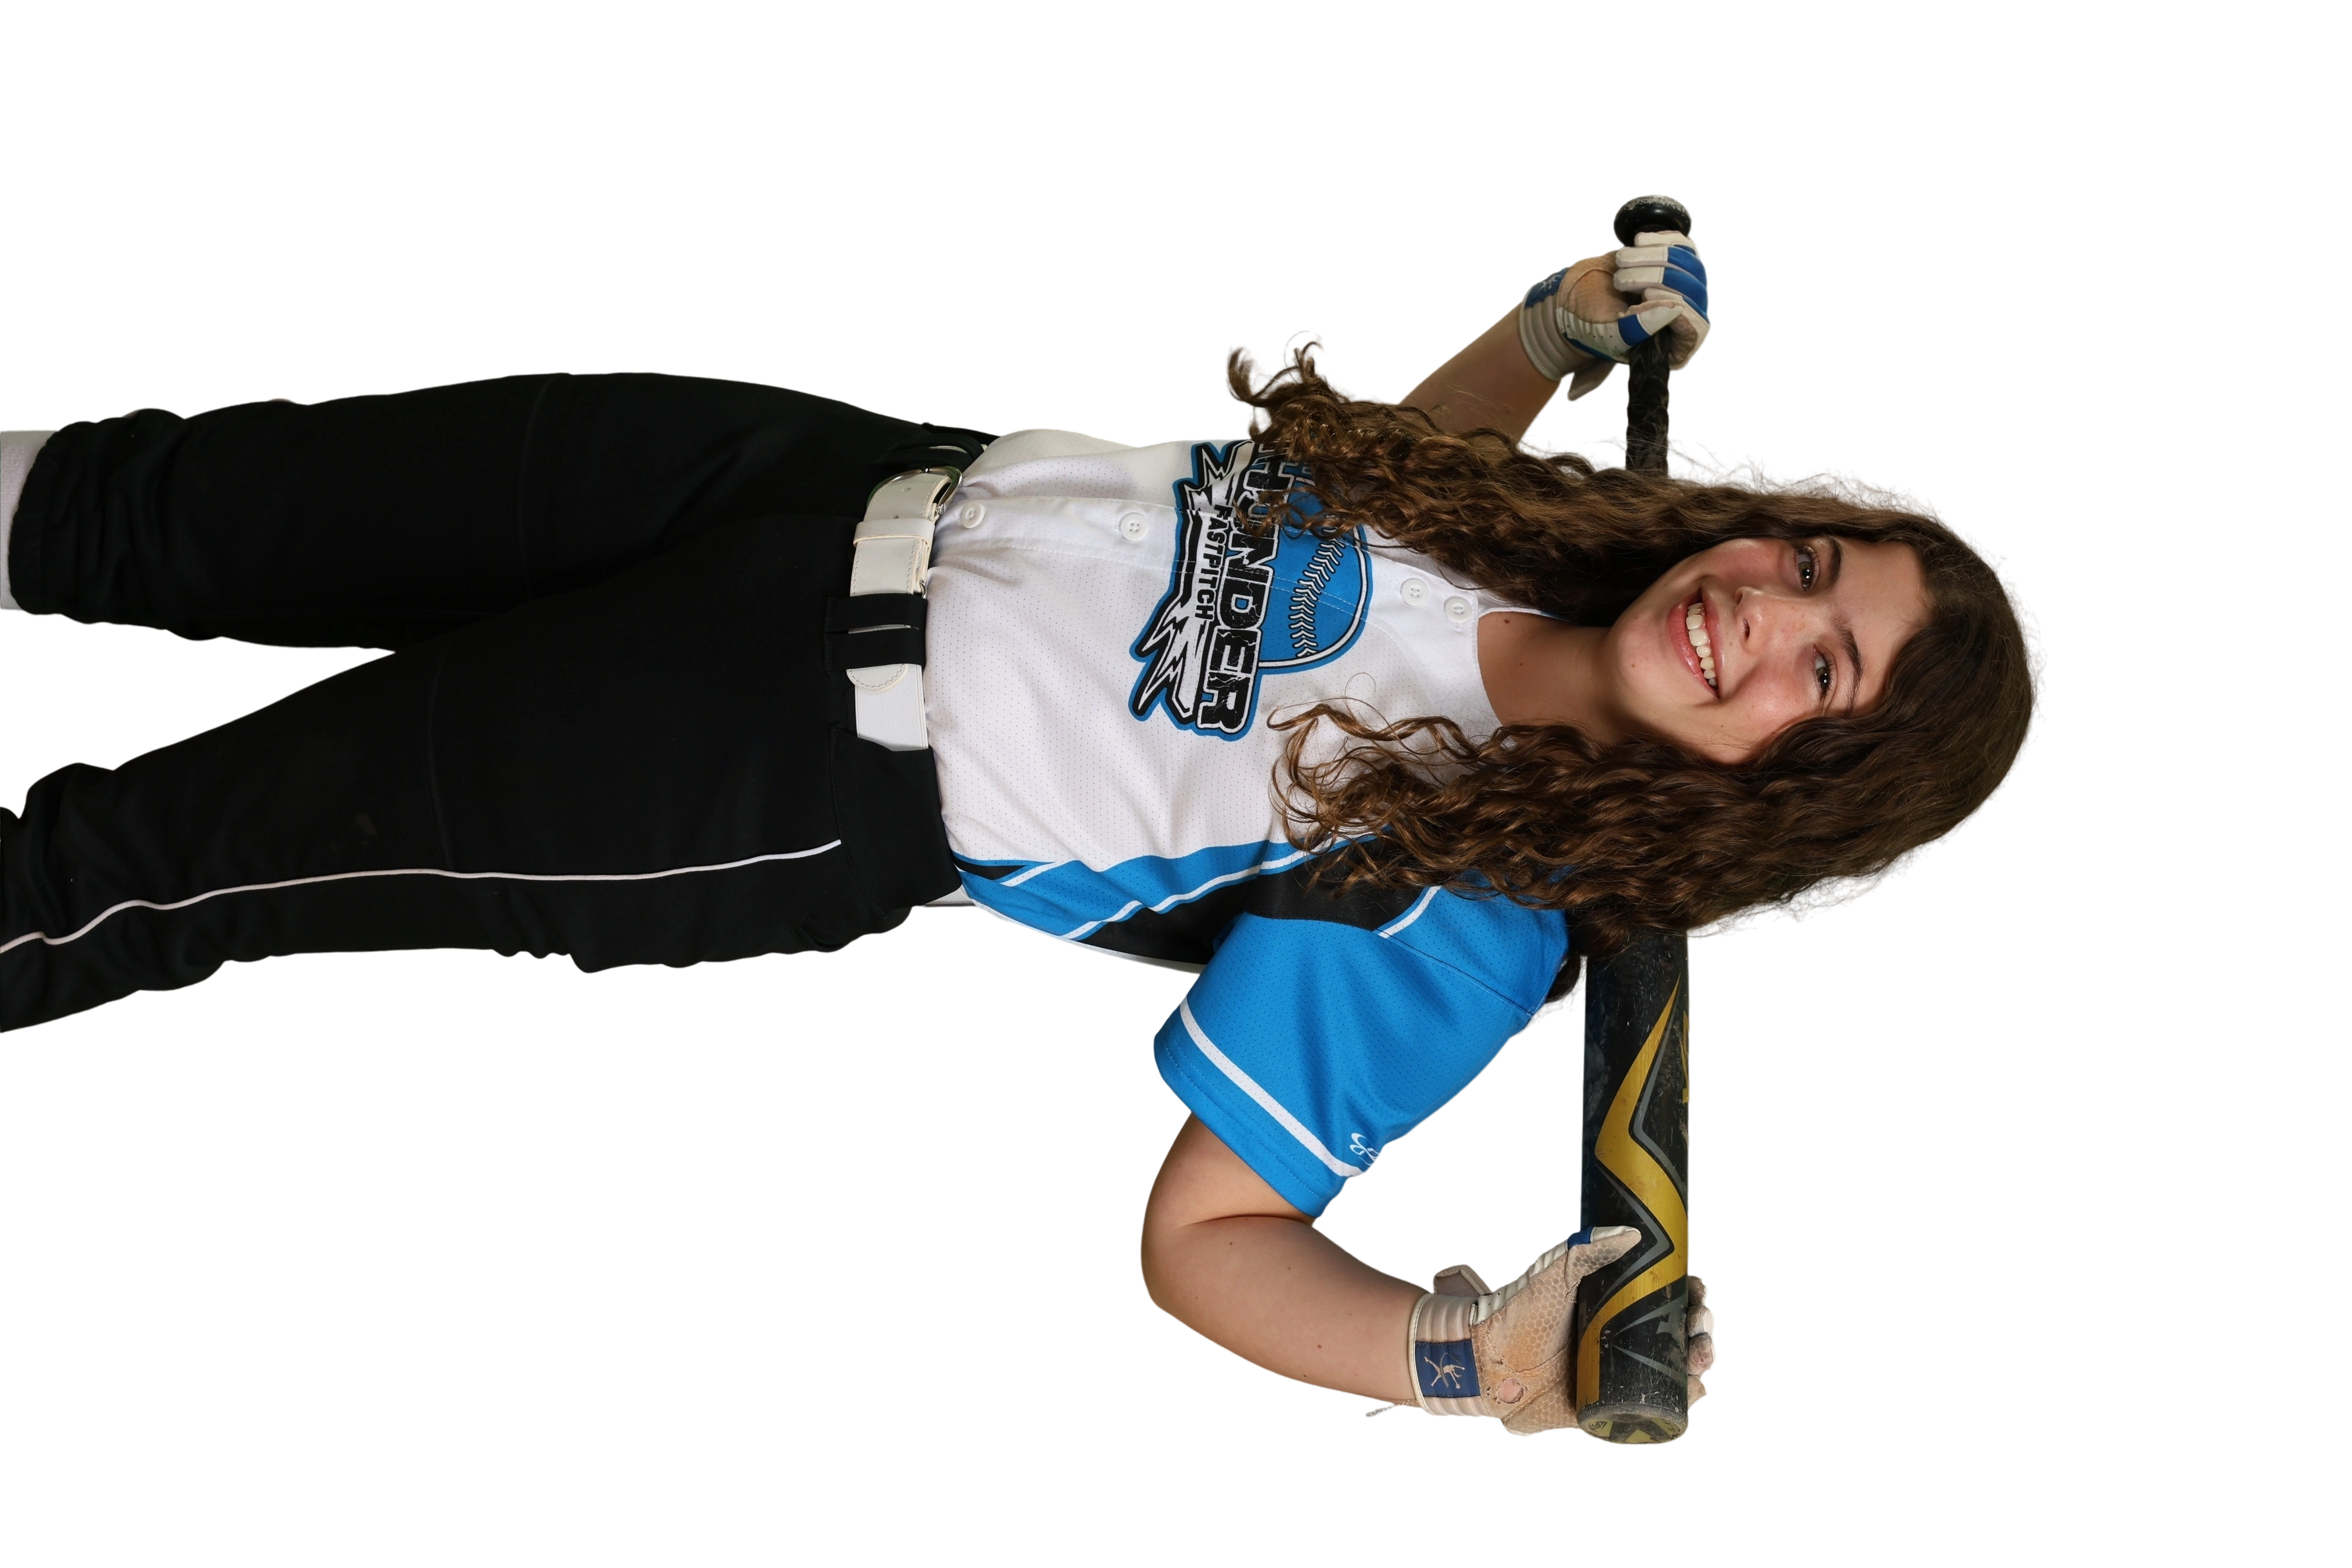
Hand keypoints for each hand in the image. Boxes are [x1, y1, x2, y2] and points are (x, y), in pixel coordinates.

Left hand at [1398, 1243, 1716, 1437]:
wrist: (1486, 1361)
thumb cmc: (1517, 1311)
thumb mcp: (1553, 1274)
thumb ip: (1586, 1250)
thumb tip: (1632, 1232)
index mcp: (1618, 1306)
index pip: (1670, 1298)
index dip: (1693, 1295)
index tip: (1700, 1291)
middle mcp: (1626, 1339)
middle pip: (1682, 1335)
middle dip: (1703, 1331)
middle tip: (1700, 1328)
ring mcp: (1622, 1374)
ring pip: (1678, 1371)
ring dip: (1700, 1365)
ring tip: (1699, 1358)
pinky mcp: (1614, 1407)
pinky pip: (1658, 1408)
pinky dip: (1683, 1403)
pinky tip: (1692, 1391)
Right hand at [1559, 230, 1713, 373]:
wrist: (1576, 299)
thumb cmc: (1591, 324)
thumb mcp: (1611, 333)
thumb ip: (1640, 327)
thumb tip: (1676, 308)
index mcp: (1673, 346)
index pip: (1694, 326)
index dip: (1674, 307)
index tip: (1645, 295)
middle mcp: (1685, 316)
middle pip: (1692, 289)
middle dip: (1656, 277)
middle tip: (1620, 280)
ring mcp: (1683, 287)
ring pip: (1688, 263)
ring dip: (1653, 256)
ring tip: (1620, 261)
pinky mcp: (1675, 263)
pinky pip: (1681, 245)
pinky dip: (1659, 239)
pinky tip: (1637, 241)